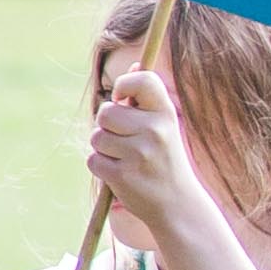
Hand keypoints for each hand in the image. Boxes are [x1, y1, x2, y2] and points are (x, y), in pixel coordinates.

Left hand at [85, 64, 229, 260]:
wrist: (177, 204)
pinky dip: (101, 167)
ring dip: (104, 148)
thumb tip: (135, 64)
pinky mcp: (123, 176)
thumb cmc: (165, 159)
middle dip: (107, 126)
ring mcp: (139, 154)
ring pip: (96, 137)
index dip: (124, 85)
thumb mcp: (164, 126)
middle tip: (125, 139)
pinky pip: (93, 159)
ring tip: (126, 158)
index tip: (124, 100)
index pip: (140, 80)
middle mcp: (155, 131)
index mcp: (166, 114)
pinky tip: (121, 173)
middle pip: (105, 112)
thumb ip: (146, 98)